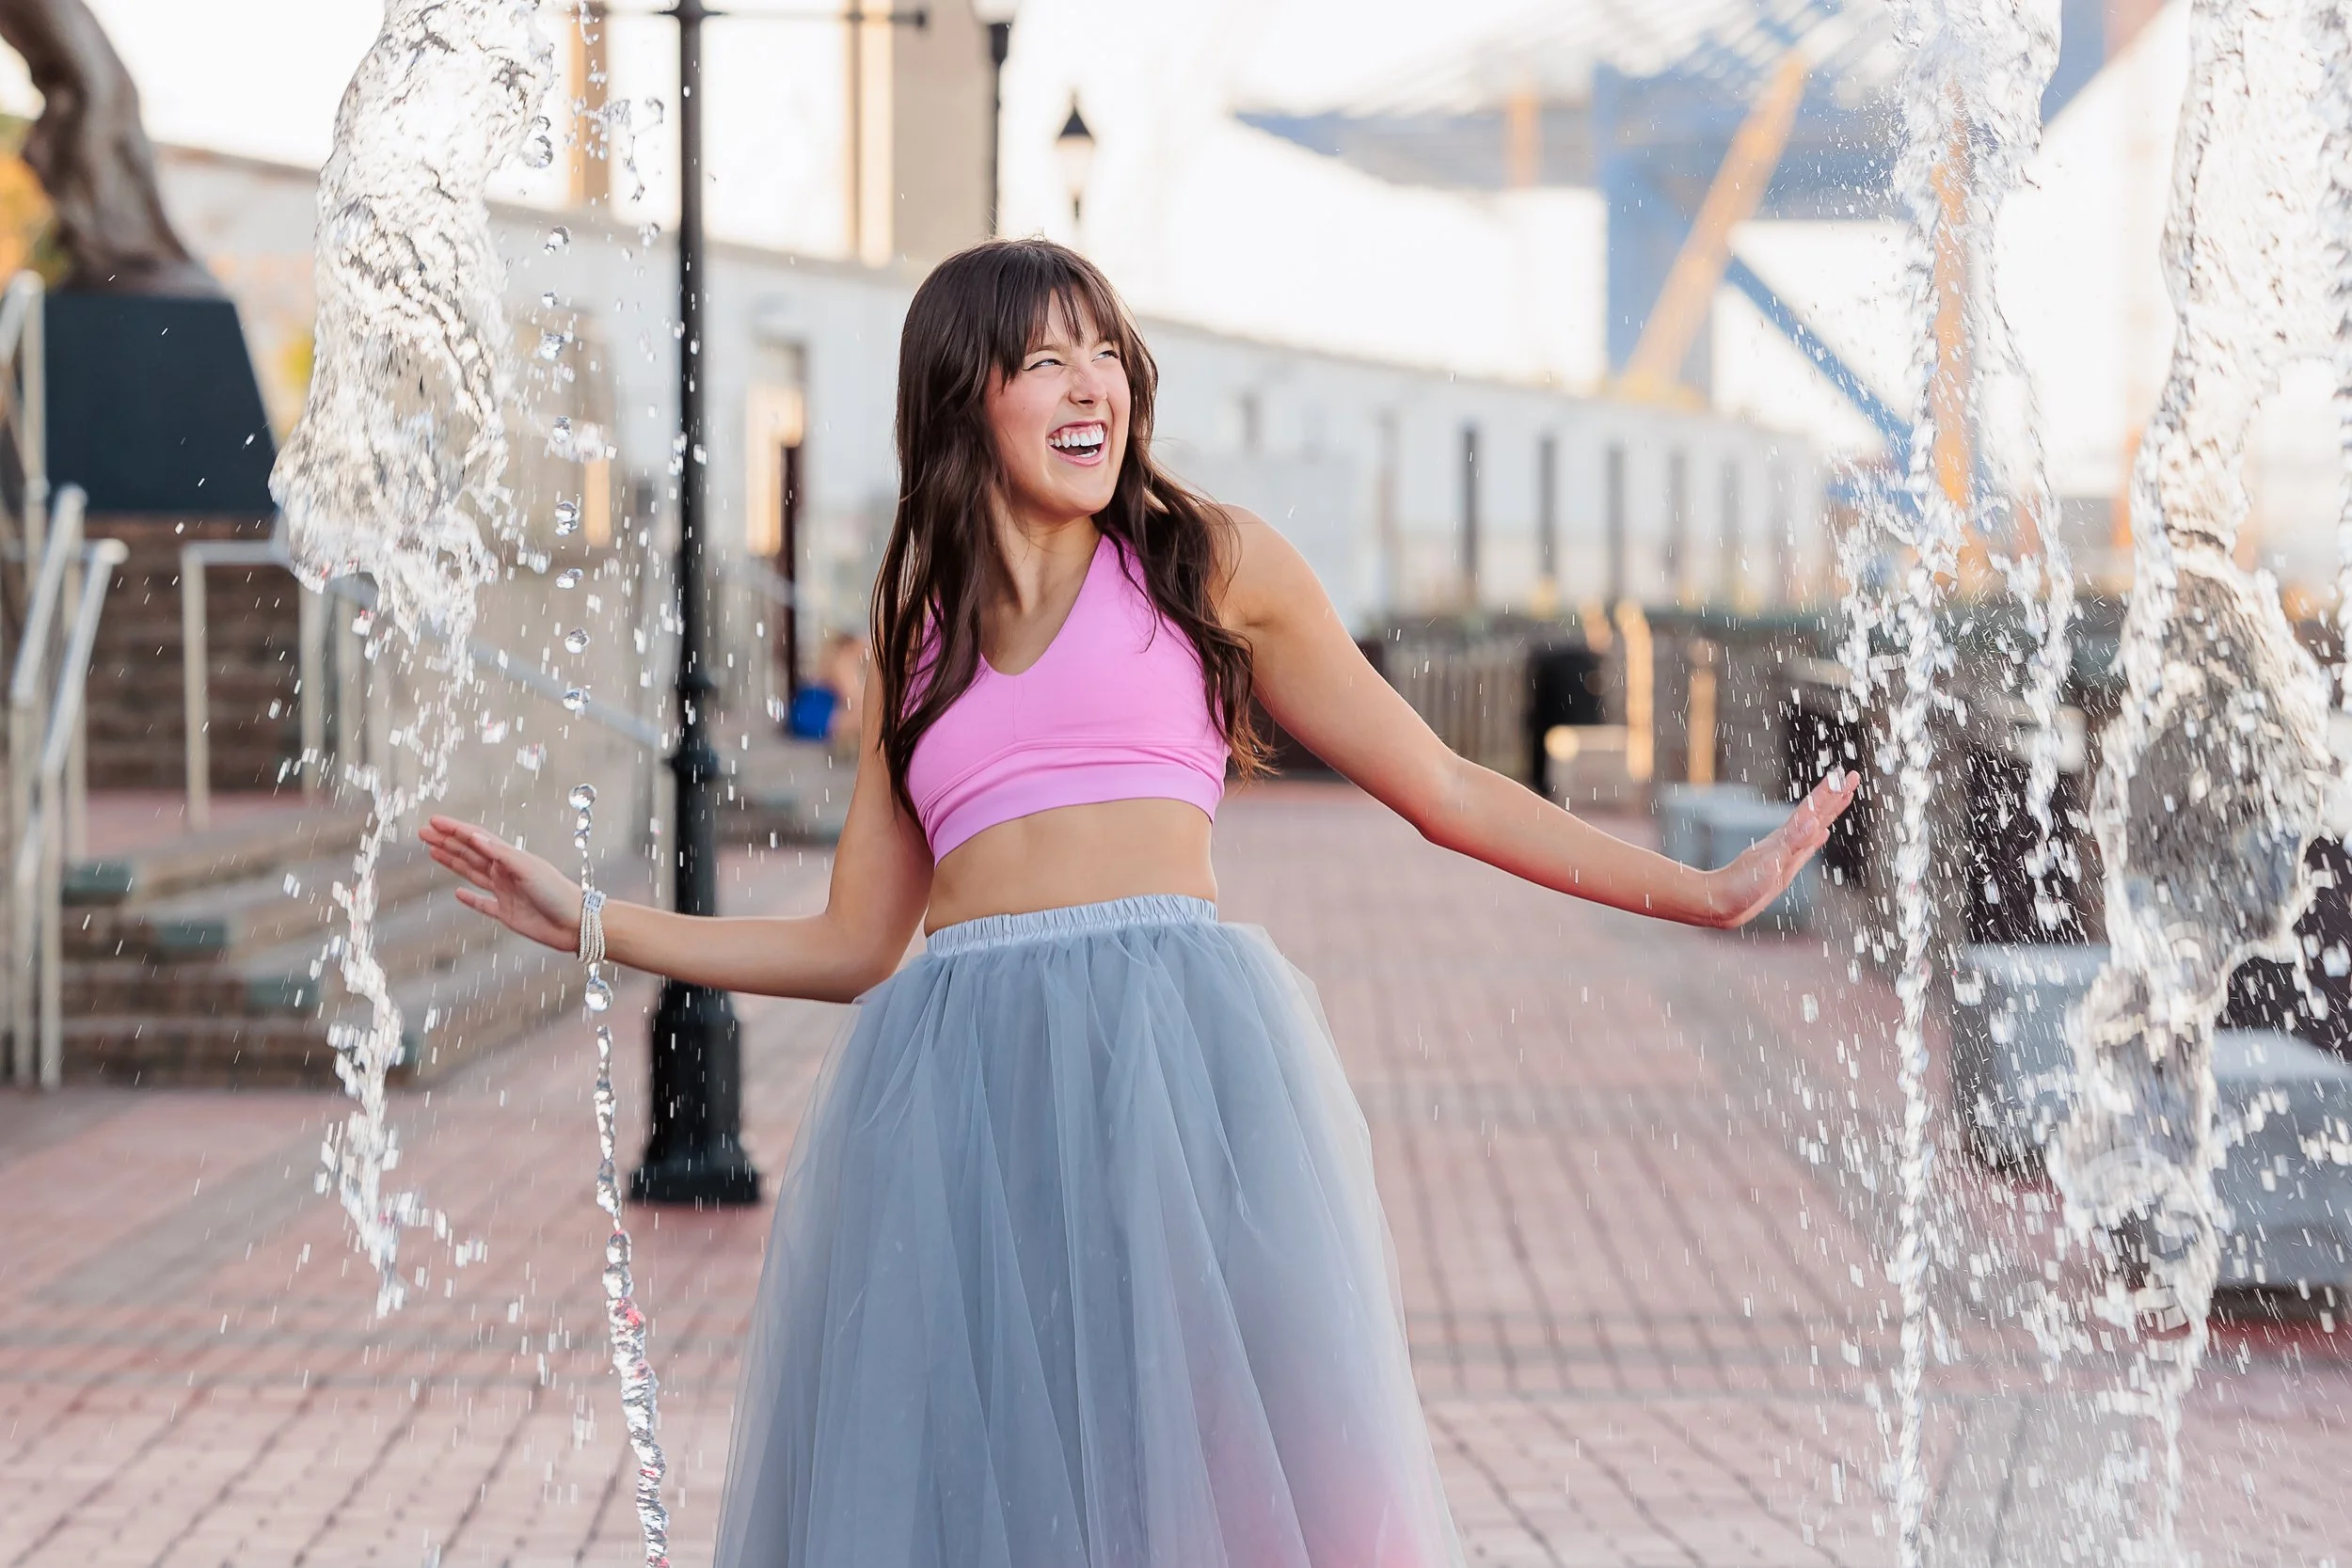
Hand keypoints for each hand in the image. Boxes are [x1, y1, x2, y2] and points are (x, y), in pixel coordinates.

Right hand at [419, 816, 583, 953]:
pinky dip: (470, 899)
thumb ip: (500, 853)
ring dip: (452, 863)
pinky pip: (483, 904)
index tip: (433, 821)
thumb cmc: (557, 893)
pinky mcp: (507, 914)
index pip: (476, 839)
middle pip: (469, 853)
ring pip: (472, 874)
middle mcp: (505, 873)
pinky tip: (457, 894)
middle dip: (446, 842)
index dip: (454, 830)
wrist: (576, 924)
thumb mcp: (528, 868)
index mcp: (510, 858)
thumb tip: (474, 835)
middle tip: (423, 833)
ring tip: (433, 852)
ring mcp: (505, 893)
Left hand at [1706, 769, 1859, 928]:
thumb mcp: (1769, 864)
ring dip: (1829, 812)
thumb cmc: (1740, 885)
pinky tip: (1822, 834)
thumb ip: (1791, 842)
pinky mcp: (1784, 867)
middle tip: (1853, 777)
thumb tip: (1813, 822)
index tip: (1847, 774)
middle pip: (1817, 812)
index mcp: (1785, 838)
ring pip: (1814, 826)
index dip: (1831, 792)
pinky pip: (1807, 847)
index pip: (1813, 809)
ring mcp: (1785, 853)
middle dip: (1836, 795)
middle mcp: (1787, 841)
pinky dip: (1817, 838)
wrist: (1718, 902)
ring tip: (1843, 797)